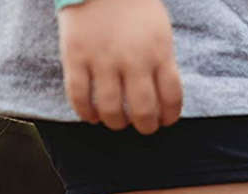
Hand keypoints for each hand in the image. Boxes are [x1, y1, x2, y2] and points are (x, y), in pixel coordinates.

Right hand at [58, 0, 182, 133]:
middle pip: (143, 109)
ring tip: (117, 121)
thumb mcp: (160, 33)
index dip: (170, 116)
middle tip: (143, 127)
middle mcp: (133, 60)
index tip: (165, 121)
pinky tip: (91, 116)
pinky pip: (78, 95)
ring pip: (111, 109)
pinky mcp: (75, 56)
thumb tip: (164, 98)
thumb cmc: (135, 8)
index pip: (171, 98)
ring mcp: (103, 59)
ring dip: (116, 122)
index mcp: (160, 54)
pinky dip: (85, 112)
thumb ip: (162, 62)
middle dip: (146, 126)